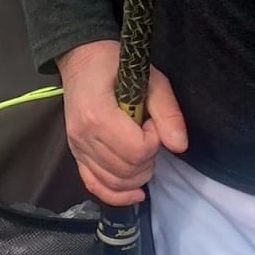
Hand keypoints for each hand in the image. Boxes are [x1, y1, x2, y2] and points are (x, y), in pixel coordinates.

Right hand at [55, 43, 187, 205]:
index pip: (136, 149)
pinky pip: (94, 185)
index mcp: (98, 115)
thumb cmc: (116, 64)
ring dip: (137, 174)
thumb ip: (168, 112)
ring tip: (143, 151)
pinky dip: (116, 194)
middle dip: (148, 158)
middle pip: (127, 170)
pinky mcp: (76, 155)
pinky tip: (136, 193)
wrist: (82, 59)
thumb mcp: (151, 78)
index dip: (154, 140)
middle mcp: (83, 137)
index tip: (153, 122)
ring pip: (114, 182)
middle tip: (150, 134)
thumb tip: (179, 146)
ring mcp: (76, 148)